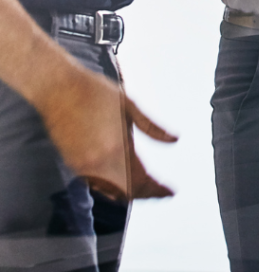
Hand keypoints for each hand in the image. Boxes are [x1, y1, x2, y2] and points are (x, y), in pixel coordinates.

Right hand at [40, 66, 176, 201]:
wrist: (59, 89)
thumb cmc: (97, 92)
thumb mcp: (130, 105)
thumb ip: (152, 127)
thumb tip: (175, 140)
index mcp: (116, 148)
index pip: (140, 181)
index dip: (156, 190)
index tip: (170, 192)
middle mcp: (98, 163)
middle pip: (126, 192)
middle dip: (146, 193)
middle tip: (162, 191)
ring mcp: (82, 166)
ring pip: (110, 191)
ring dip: (129, 192)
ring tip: (148, 187)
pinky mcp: (72, 164)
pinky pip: (96, 185)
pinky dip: (112, 187)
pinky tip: (123, 180)